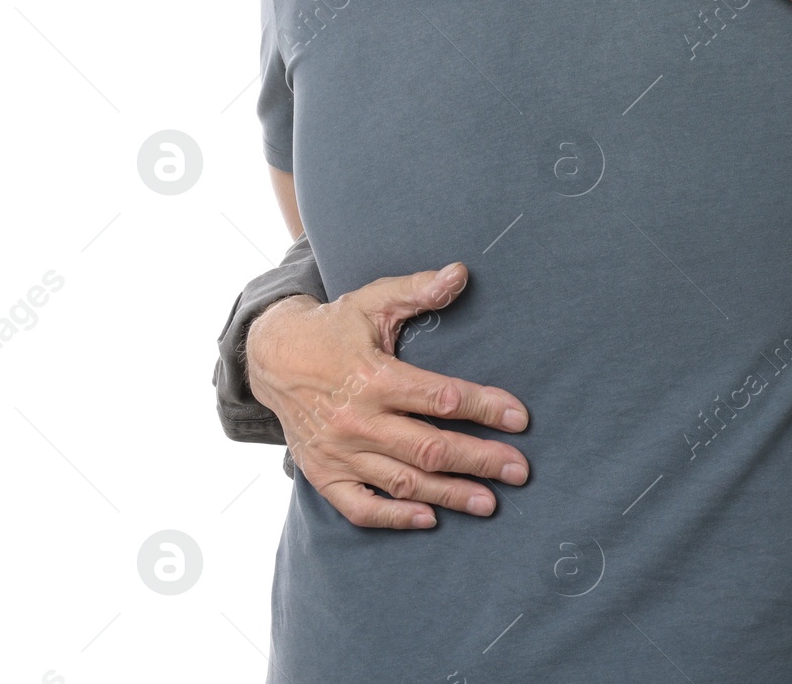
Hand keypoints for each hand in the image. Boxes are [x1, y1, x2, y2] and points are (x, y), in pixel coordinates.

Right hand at [247, 263, 529, 528]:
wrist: (271, 357)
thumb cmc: (333, 328)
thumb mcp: (373, 301)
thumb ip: (417, 289)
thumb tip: (460, 273)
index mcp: (375, 377)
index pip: (441, 398)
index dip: (485, 408)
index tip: (520, 418)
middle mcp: (358, 420)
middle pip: (429, 448)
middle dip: (480, 460)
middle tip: (520, 471)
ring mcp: (340, 452)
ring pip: (403, 481)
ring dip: (449, 494)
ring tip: (490, 503)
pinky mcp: (324, 474)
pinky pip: (360, 507)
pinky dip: (394, 517)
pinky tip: (428, 518)